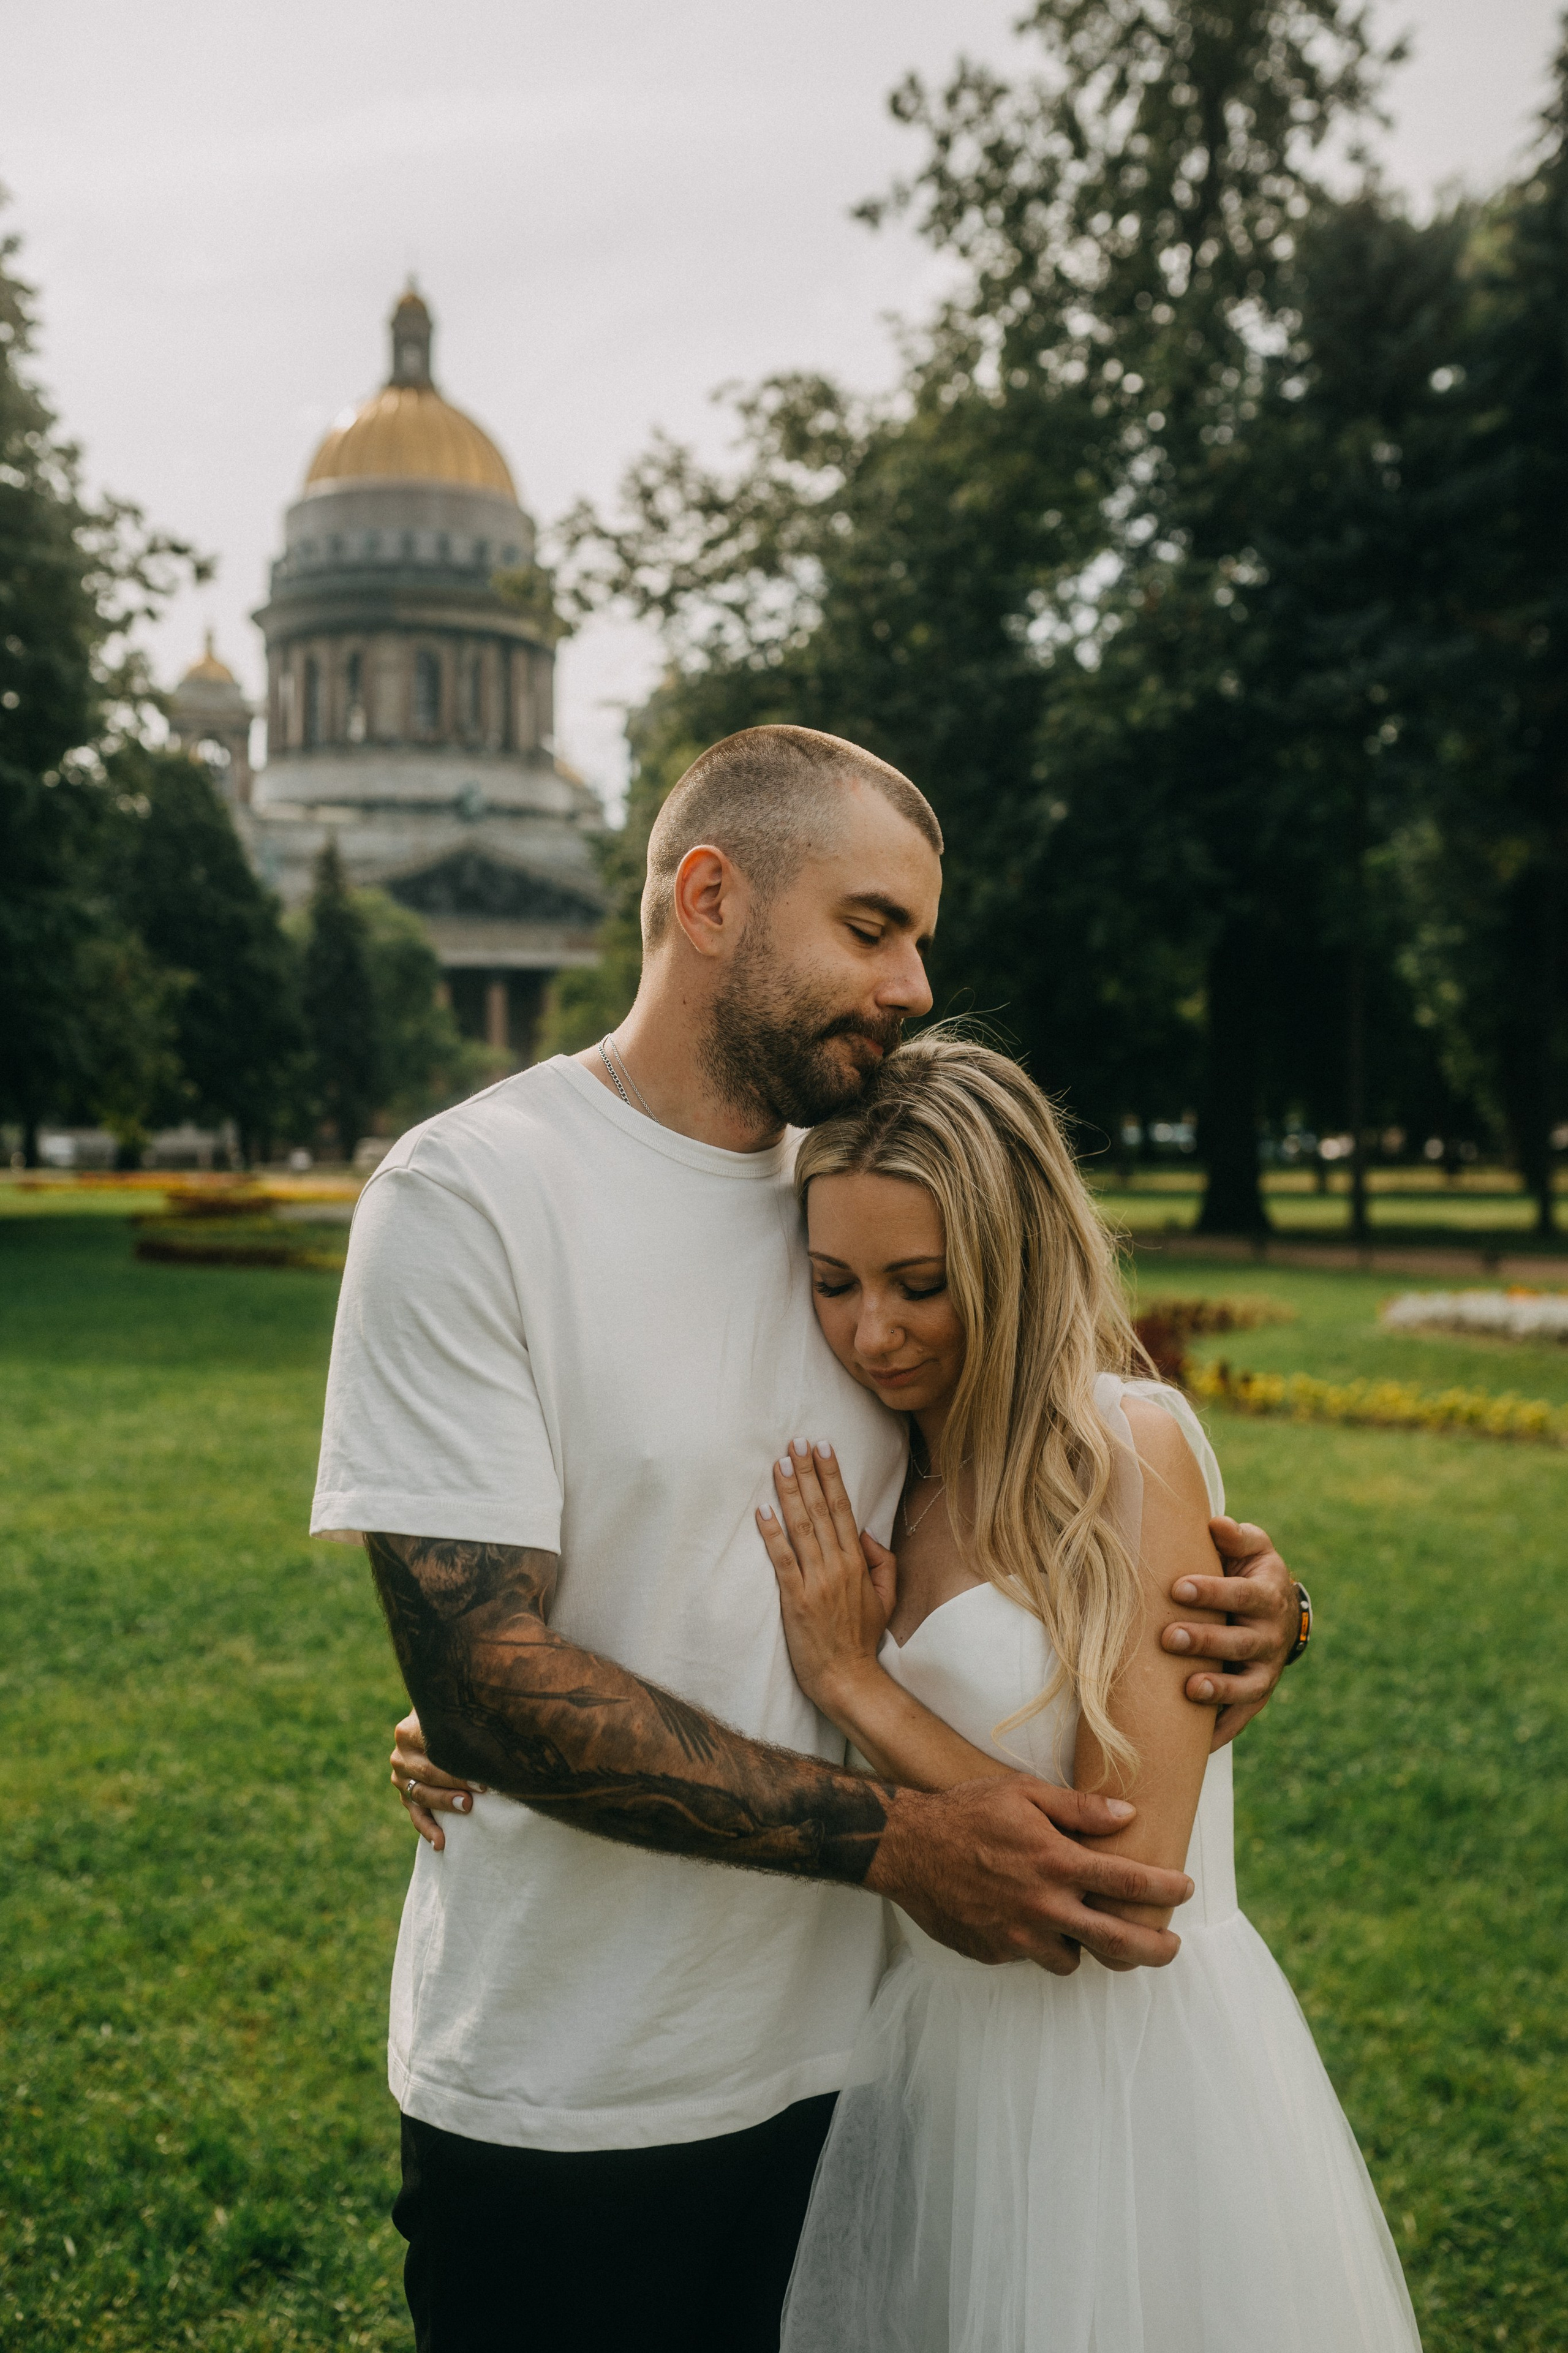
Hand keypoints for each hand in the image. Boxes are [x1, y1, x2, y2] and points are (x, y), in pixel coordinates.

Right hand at [390, 1709, 484, 1848]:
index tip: (481, 1771)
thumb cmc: (453, 1715)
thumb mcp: (454, 1711)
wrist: (434, 1722)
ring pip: (421, 1794)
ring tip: (467, 1807)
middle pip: (428, 1772)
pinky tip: (442, 1843)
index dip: (457, 1760)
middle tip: (479, 1790)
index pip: (432, 1749)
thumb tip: (499, 1713)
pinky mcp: (405, 1794)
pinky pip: (416, 1815)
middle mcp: (400, 1754)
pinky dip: (428, 1829)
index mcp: (407, 1731)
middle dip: (455, 1781)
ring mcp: (400, 1776)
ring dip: (445, 1803)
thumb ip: (464, 1716)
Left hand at [756, 1439, 893, 1714]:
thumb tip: (866, 1532)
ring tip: (780, 1464)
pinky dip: (772, 1534)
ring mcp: (817, 1582)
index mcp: (857, 1562)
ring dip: (790, 1493)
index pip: (842, 1508)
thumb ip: (883, 1562)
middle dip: (809, 1473)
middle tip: (797, 1442)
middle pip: (821, 1510)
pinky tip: (763, 1511)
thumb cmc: (862, 1638)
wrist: (848, 1678)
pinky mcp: (796, 1599)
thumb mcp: (885, 1598)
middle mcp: (838, 1566)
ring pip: (801, 1528)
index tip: (823, 1447)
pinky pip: (783, 1560)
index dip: (831, 1475)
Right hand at [869, 1776, 1191, 1973]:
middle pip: (1118, 1941)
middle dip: (1155, 1949)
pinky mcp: (996, 1953)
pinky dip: (1040, 1943)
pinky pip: (1032, 1956)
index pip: (1129, 1882)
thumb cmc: (968, 1812)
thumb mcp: (1023, 1793)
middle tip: (1172, 1947)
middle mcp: (1043, 1905)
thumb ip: (1079, 1808)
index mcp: (1056, 1862)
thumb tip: (1129, 1815)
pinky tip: (1030, 1919)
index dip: (1166, 1888)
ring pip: (1074, 1959)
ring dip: (1086, 1946)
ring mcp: (1018, 1936)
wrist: (907, 1848)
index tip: (1186, 1889)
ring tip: (1087, 1928)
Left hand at [1160, 1516, 1298, 1749]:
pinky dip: (1220, 1732)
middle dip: (1205, 1641)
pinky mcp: (1257, 1695)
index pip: (1241, 1594)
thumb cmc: (1250, 1571)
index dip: (1211, 1592)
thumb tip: (1215, 1524)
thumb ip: (1235, 1537)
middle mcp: (1270, 1636)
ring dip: (1218, 1689)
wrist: (1278, 1610)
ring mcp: (1266, 1670)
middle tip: (1169, 1637)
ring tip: (1190, 1688)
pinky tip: (1196, 1744)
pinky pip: (1241, 1717)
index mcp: (1266, 1595)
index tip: (1177, 1587)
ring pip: (1246, 1685)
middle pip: (1240, 1642)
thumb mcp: (1252, 1547)